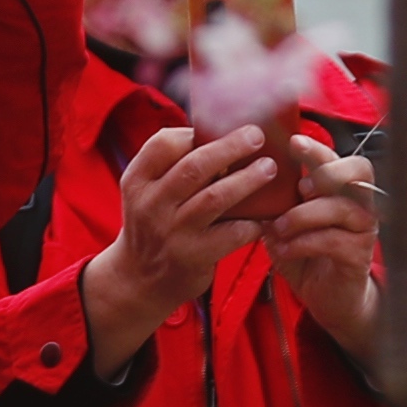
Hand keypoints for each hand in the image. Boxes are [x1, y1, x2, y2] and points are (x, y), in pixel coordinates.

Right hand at [79, 125, 283, 370]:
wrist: (139, 279)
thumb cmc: (153, 223)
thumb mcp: (146, 191)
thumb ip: (170, 166)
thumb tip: (218, 134)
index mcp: (137, 180)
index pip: (164, 143)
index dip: (195, 133)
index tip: (221, 127)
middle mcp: (152, 204)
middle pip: (195, 166)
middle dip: (230, 147)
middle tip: (256, 136)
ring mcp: (173, 231)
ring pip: (215, 197)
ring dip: (247, 180)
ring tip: (269, 168)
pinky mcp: (194, 256)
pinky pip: (231, 233)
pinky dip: (251, 222)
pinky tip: (266, 214)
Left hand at [261, 138, 383, 354]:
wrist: (327, 297)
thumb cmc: (306, 253)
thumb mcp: (285, 222)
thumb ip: (275, 200)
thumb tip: (245, 178)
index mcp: (339, 186)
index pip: (336, 155)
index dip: (316, 147)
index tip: (292, 142)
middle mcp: (359, 201)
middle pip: (358, 170)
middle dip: (326, 171)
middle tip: (301, 185)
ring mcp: (364, 227)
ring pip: (341, 206)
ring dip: (304, 214)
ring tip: (279, 227)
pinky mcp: (360, 254)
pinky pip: (334, 240)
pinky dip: (304, 242)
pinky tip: (285, 249)